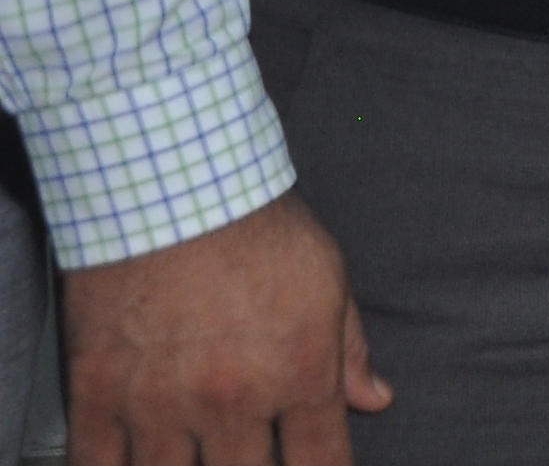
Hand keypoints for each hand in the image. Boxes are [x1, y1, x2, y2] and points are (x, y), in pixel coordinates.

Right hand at [63, 192, 391, 465]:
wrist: (169, 187)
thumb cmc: (252, 223)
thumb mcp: (327, 277)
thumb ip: (349, 347)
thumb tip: (374, 397)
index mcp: (298, 373)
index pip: (322, 462)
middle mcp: (233, 401)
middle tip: (248, 457)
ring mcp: (162, 405)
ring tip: (196, 458)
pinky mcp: (99, 395)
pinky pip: (99, 465)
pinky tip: (134, 464)